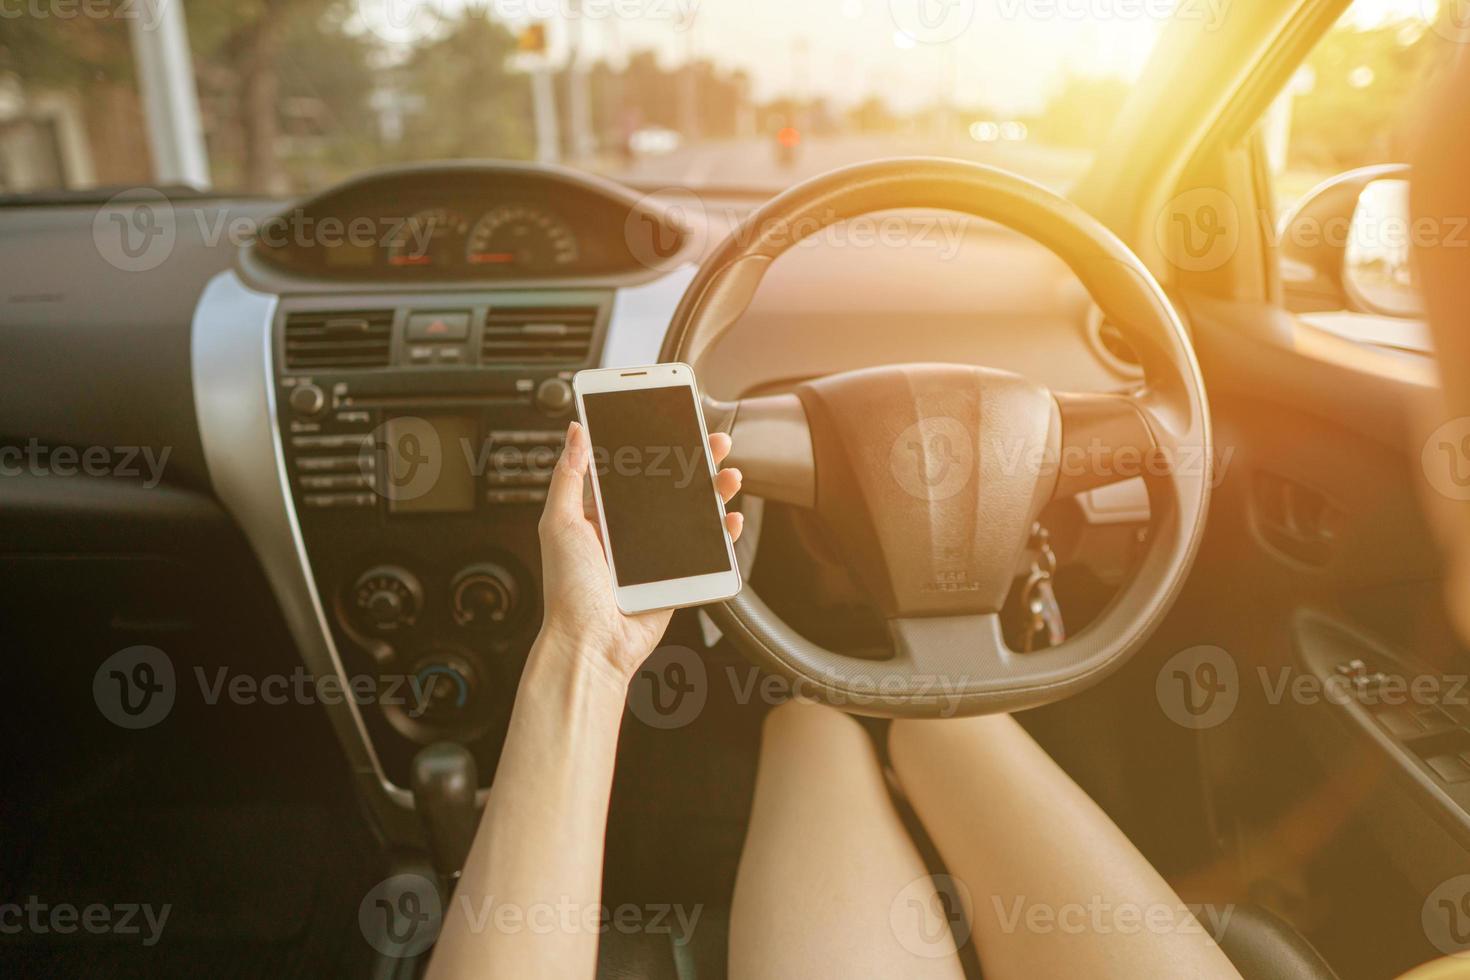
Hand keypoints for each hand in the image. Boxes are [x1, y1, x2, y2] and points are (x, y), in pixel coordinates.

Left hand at [536, 420, 743, 686]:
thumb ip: (568, 476)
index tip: (672, 424)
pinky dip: (723, 534)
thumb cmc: (568, 591)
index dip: (654, 446)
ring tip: (727, 477)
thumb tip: (574, 432)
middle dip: (694, 463)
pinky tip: (730, 519)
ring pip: (692, 514)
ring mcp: (655, 553)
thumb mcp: (559, 523)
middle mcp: (629, 530)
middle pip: (669, 487)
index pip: (632, 470)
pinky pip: (705, 549)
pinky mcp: (675, 575)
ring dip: (714, 492)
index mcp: (600, 514)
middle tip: (713, 443)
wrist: (592, 643)